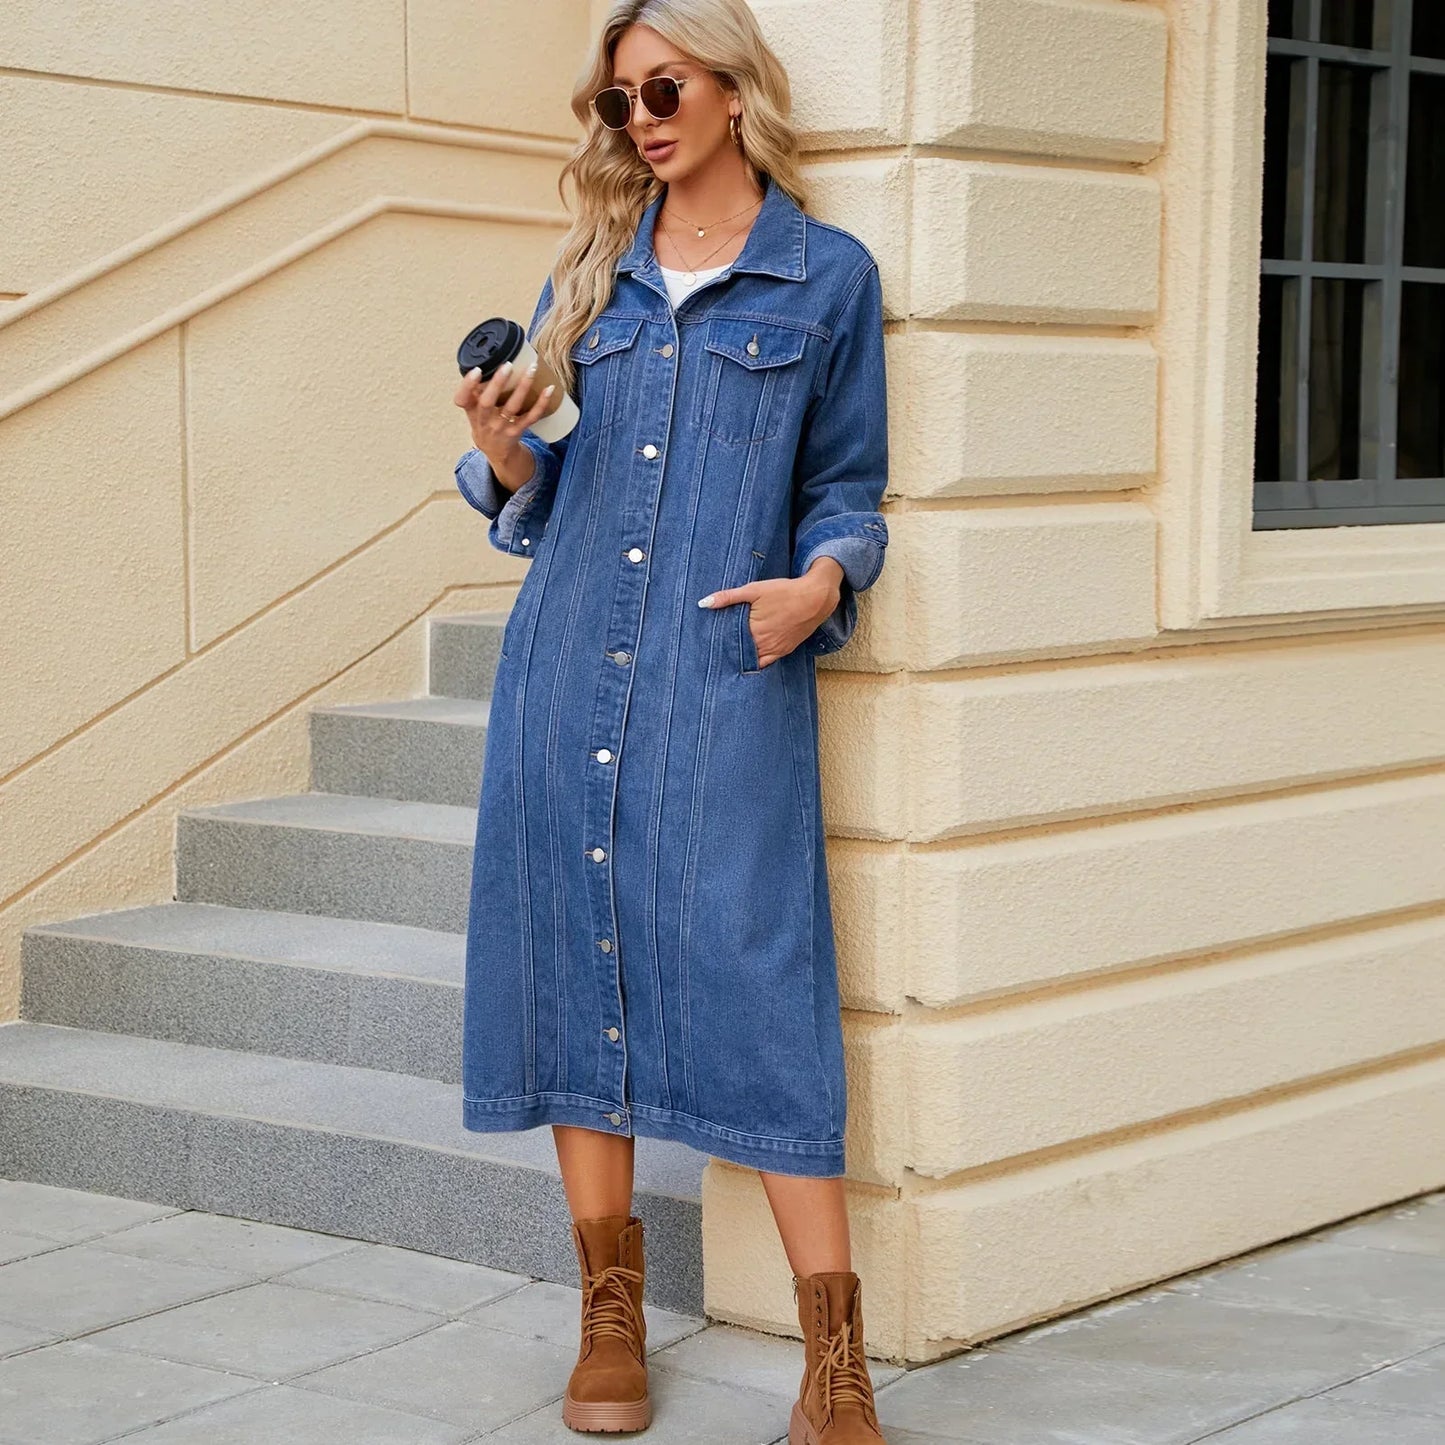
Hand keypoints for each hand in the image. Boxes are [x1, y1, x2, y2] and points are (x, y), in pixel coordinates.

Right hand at [452, 359, 555, 465]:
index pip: (462, 399)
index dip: (467, 385)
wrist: (495, 451)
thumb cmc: (485, 421)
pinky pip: (531, 417)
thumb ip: (477, 388)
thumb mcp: (474, 408)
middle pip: (487, 402)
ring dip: (523, 387)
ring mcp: (501, 427)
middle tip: (508, 364)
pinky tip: (550, 389)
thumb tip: (491, 357)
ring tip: (532, 368)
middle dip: (497, 383)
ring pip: (512, 407)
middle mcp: (484, 420)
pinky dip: (542, 403)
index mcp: (471, 411)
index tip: (476, 370)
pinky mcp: (517, 431)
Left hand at [698, 559, 843, 667]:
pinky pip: (765, 663)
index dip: (715, 642)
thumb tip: (704, 603)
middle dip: (725, 650)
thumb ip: (728, 597)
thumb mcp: (754, 590)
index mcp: (752, 629)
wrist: (815, 598)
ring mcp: (773, 649)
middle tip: (709, 651)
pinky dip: (754, 663)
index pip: (727, 641)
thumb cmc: (784, 592)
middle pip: (737, 652)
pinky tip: (746, 661)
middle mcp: (762, 643)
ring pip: (750, 659)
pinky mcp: (783, 651)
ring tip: (724, 657)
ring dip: (739, 658)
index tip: (704, 642)